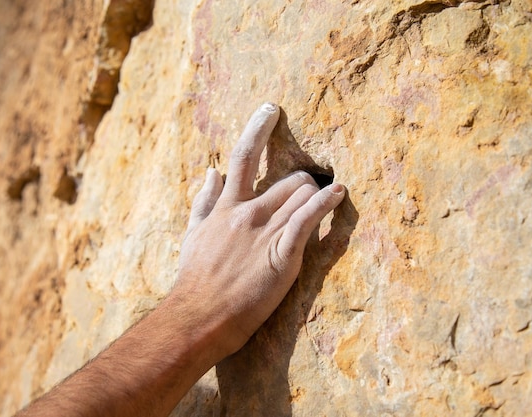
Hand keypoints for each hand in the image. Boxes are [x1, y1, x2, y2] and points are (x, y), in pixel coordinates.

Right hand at [173, 102, 345, 358]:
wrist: (200, 316)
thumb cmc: (195, 278)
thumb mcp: (192, 234)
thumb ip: (203, 201)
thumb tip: (210, 172)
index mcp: (227, 207)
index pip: (242, 158)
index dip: (257, 129)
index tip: (271, 109)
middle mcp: (248, 212)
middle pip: (288, 179)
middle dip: (304, 183)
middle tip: (309, 196)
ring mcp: (266, 231)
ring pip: (302, 195)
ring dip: (315, 198)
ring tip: (323, 206)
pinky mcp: (283, 252)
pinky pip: (308, 218)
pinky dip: (326, 203)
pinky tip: (339, 193)